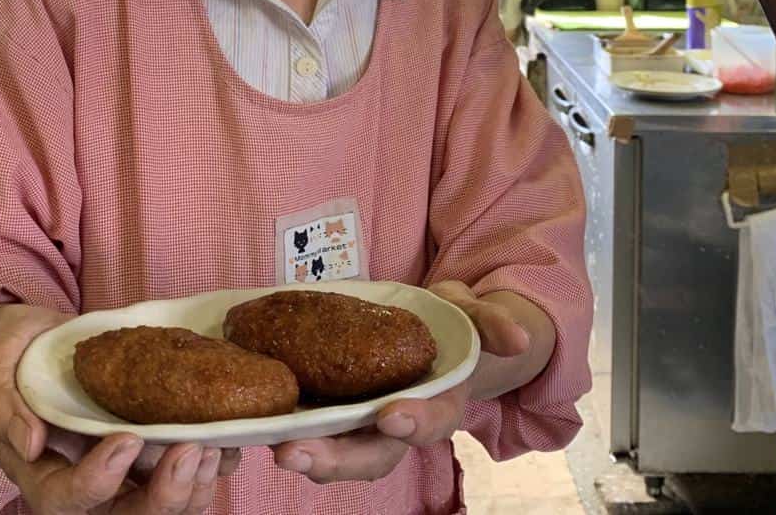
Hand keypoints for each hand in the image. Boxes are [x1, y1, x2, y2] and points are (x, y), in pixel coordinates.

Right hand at [0, 305, 236, 511]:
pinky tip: (230, 440)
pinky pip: (187, 482)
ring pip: (165, 509)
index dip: (97, 481)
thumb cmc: (9, 361)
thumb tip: (32, 442)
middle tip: (191, 449)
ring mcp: (124, 480)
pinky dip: (212, 469)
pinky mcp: (152, 461)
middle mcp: (88, 491)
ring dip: (195, 487)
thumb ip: (3, 407)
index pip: (66, 500)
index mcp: (42, 477)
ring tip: (215, 445)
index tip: (125, 439)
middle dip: (164, 495)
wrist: (35, 348)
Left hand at [271, 281, 532, 484]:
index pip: (430, 422)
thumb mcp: (477, 315)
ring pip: (337, 449)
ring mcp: (362, 420)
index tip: (391, 415)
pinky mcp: (334, 406)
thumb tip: (516, 336)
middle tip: (297, 454)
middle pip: (371, 454)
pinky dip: (288, 427)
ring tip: (275, 448)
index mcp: (439, 404)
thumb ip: (491, 322)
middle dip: (336, 459)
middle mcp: (398, 423)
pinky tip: (259, 421)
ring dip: (306, 453)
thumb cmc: (455, 325)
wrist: (434, 329)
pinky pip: (312, 424)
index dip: (414, 423)